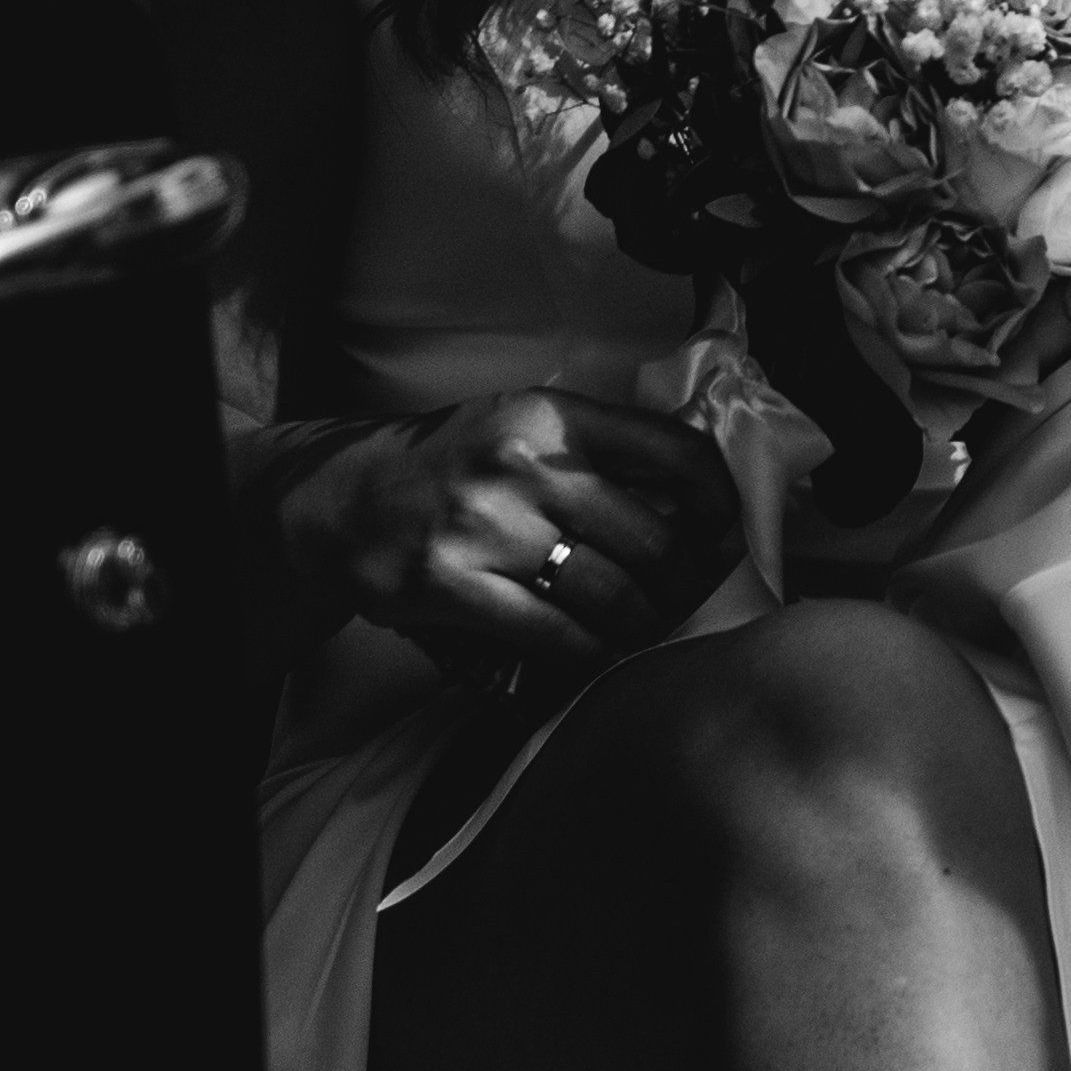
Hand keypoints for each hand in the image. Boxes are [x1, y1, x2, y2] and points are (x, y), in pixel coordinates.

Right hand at [294, 388, 742, 668]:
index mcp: (555, 417)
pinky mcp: (451, 584)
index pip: (675, 453)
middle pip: (653, 538)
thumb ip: (605, 447)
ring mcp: (485, 526)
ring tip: (649, 631)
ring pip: (610, 594)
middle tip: (690, 600)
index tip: (726, 535)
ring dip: (644, 625)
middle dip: (687, 583)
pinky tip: (600, 653)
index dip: (719, 502)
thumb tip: (700, 485)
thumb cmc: (454, 463)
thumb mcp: (528, 424)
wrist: (343, 498)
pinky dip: (591, 652)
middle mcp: (524, 465)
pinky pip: (552, 633)